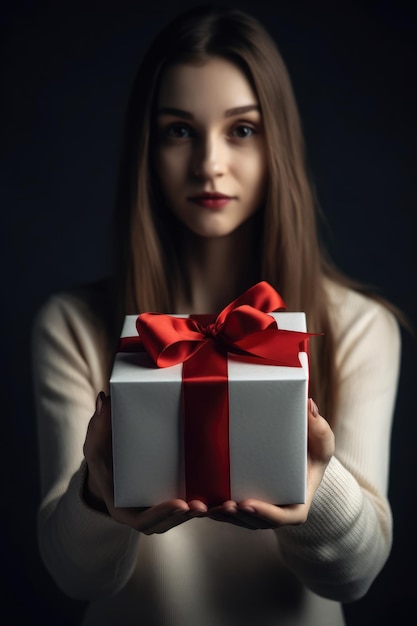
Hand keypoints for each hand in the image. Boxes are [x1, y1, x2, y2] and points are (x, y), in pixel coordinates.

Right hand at [83, 392, 207, 533]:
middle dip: (185, 517)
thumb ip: (99, 425)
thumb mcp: (97, 440)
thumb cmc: (103, 452)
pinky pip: (191, 506)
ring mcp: (161, 507)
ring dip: (201, 513)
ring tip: (220, 505)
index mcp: (124, 508)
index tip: (180, 504)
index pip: (143, 521)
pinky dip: (208, 505)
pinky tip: (226, 499)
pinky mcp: (175, 496)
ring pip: (183, 518)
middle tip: (202, 506)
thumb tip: (104, 400)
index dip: (162, 514)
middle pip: (168, 522)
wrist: (113, 459)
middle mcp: (144, 512)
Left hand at [206, 398, 334, 529]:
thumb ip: (318, 426)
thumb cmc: (313, 450)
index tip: (246, 503)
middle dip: (239, 516)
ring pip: (240, 520)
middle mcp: (278, 512)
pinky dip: (216, 510)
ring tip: (210, 507)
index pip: (283, 516)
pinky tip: (200, 505)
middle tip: (225, 505)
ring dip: (224, 517)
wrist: (301, 457)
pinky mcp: (245, 504)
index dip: (265, 513)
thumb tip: (308, 405)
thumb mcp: (321, 439)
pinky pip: (230, 513)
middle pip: (256, 521)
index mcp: (298, 503)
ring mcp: (260, 510)